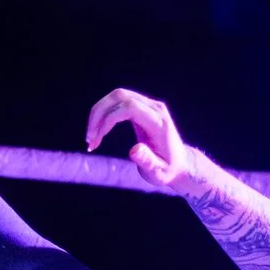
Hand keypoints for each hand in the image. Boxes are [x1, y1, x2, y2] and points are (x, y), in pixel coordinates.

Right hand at [85, 88, 201, 193]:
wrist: (180, 164)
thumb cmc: (168, 170)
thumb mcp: (159, 173)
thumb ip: (148, 162)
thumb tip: (134, 151)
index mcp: (159, 123)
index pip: (129, 107)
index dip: (108, 118)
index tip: (97, 139)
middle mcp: (155, 109)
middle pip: (120, 96)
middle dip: (98, 113)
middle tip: (89, 139)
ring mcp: (149, 105)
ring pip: (117, 96)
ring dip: (98, 113)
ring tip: (91, 138)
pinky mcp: (142, 107)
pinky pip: (118, 102)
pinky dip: (104, 114)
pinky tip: (98, 132)